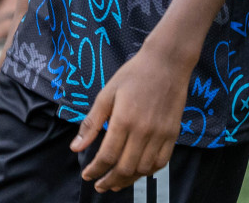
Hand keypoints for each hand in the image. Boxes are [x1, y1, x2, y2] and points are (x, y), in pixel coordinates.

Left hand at [71, 39, 194, 192]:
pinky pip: (161, 162)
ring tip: (116, 182)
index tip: (87, 175)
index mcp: (124, 120)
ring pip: (143, 169)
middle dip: (109, 181)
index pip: (107, 156)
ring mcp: (161, 134)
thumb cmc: (133, 75)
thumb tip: (76, 148)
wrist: (166, 63)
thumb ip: (92, 123)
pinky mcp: (173, 134)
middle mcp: (143, 131)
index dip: (95, 170)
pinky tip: (138, 172)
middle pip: (125, 168)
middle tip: (99, 185)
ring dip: (128, 180)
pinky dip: (148, 171)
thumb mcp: (106, 94)